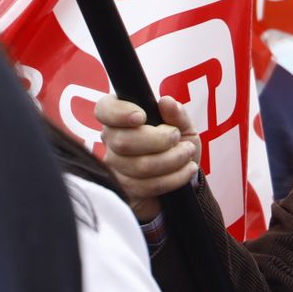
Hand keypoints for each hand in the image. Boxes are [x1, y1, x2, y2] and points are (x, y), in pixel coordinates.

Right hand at [96, 94, 200, 222]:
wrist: (181, 180)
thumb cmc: (178, 145)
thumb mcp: (183, 125)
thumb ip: (177, 113)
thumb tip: (166, 101)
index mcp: (121, 117)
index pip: (105, 110)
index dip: (120, 113)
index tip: (142, 117)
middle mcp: (111, 141)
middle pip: (123, 141)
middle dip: (159, 140)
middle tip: (177, 137)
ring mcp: (115, 168)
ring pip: (139, 166)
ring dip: (173, 159)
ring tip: (187, 153)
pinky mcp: (125, 190)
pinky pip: (147, 186)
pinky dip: (174, 177)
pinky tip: (187, 169)